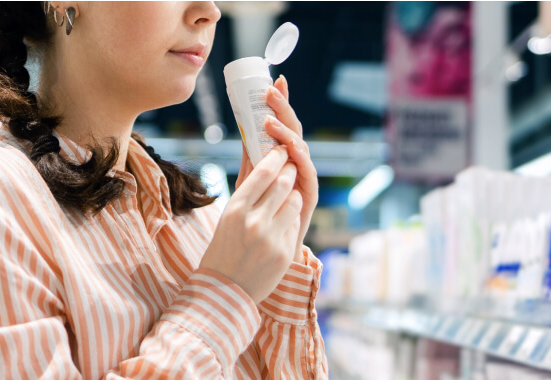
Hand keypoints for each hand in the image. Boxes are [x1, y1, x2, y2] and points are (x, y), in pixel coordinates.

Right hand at [200, 146, 303, 303]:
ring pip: (295, 201)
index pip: (264, 172)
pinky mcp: (284, 252)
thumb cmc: (223, 247)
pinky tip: (281, 224)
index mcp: (235, 209)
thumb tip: (255, 154)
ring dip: (293, 194)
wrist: (224, 290)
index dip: (277, 157)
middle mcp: (254, 221)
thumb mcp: (228, 216)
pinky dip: (290, 219)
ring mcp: (271, 238)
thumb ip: (247, 188)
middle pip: (283, 182)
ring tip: (286, 197)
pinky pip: (295, 224)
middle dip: (289, 171)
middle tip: (289, 167)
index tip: (281, 150)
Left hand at [237, 75, 317, 261]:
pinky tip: (290, 147)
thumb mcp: (249, 181)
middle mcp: (295, 161)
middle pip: (292, 129)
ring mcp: (303, 176)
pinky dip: (299, 158)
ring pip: (299, 147)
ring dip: (286, 131)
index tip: (273, 80)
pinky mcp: (309, 194)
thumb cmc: (259, 213)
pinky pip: (306, 172)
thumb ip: (250, 156)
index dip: (280, 103)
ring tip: (270, 119)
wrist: (267, 249)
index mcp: (281, 155)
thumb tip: (242, 126)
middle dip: (283, 108)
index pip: (281, 123)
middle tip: (271, 91)